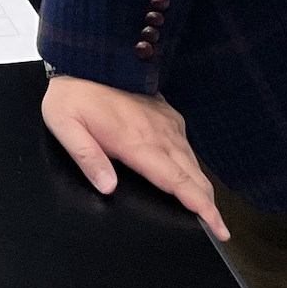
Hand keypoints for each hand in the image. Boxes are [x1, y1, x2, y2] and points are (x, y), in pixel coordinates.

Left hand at [42, 75, 228, 241]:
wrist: (88, 57)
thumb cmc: (73, 95)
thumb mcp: (66, 126)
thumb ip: (87, 158)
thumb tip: (108, 188)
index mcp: (136, 141)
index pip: (177, 181)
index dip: (200, 206)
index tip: (218, 228)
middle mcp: (159, 133)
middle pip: (193, 176)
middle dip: (209, 205)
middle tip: (220, 230)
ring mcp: (166, 122)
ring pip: (192, 162)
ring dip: (202, 187)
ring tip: (209, 211)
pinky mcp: (165, 114)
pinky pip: (185, 145)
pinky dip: (192, 166)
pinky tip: (191, 177)